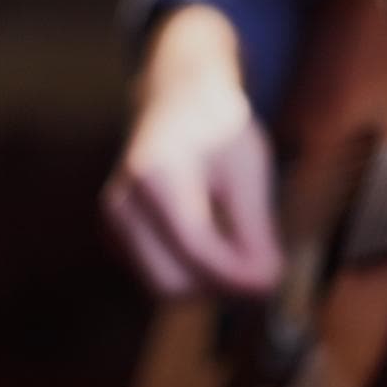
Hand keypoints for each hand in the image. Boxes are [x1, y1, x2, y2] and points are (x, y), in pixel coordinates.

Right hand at [101, 6, 283, 297]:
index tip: (274, 282)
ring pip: (164, 287)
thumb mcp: (248, 168)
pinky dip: (192, 275)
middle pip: (173, 281)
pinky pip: (158, 277)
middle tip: (266, 271)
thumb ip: (255, 228)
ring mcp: (113, 222)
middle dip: (221, 286)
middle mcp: (122, 201)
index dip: (236, 274)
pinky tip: (218, 245)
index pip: (194, 246)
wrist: (176, 100)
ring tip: (244, 254)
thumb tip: (267, 285)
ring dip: (208, 285)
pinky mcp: (116, 237)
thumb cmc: (216, 128)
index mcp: (153, 173)